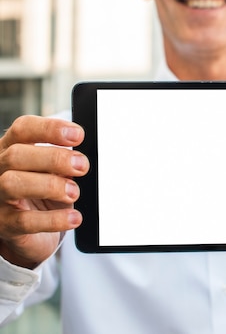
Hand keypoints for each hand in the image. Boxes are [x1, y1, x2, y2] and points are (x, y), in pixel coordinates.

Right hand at [0, 116, 87, 268]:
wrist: (33, 232)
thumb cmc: (45, 193)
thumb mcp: (55, 171)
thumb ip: (64, 159)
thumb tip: (82, 157)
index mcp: (11, 149)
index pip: (23, 129)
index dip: (50, 129)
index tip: (78, 135)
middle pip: (16, 155)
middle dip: (54, 158)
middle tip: (82, 166)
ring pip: (12, 184)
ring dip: (50, 186)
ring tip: (73, 192)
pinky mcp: (5, 225)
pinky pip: (25, 221)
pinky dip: (54, 219)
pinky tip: (73, 217)